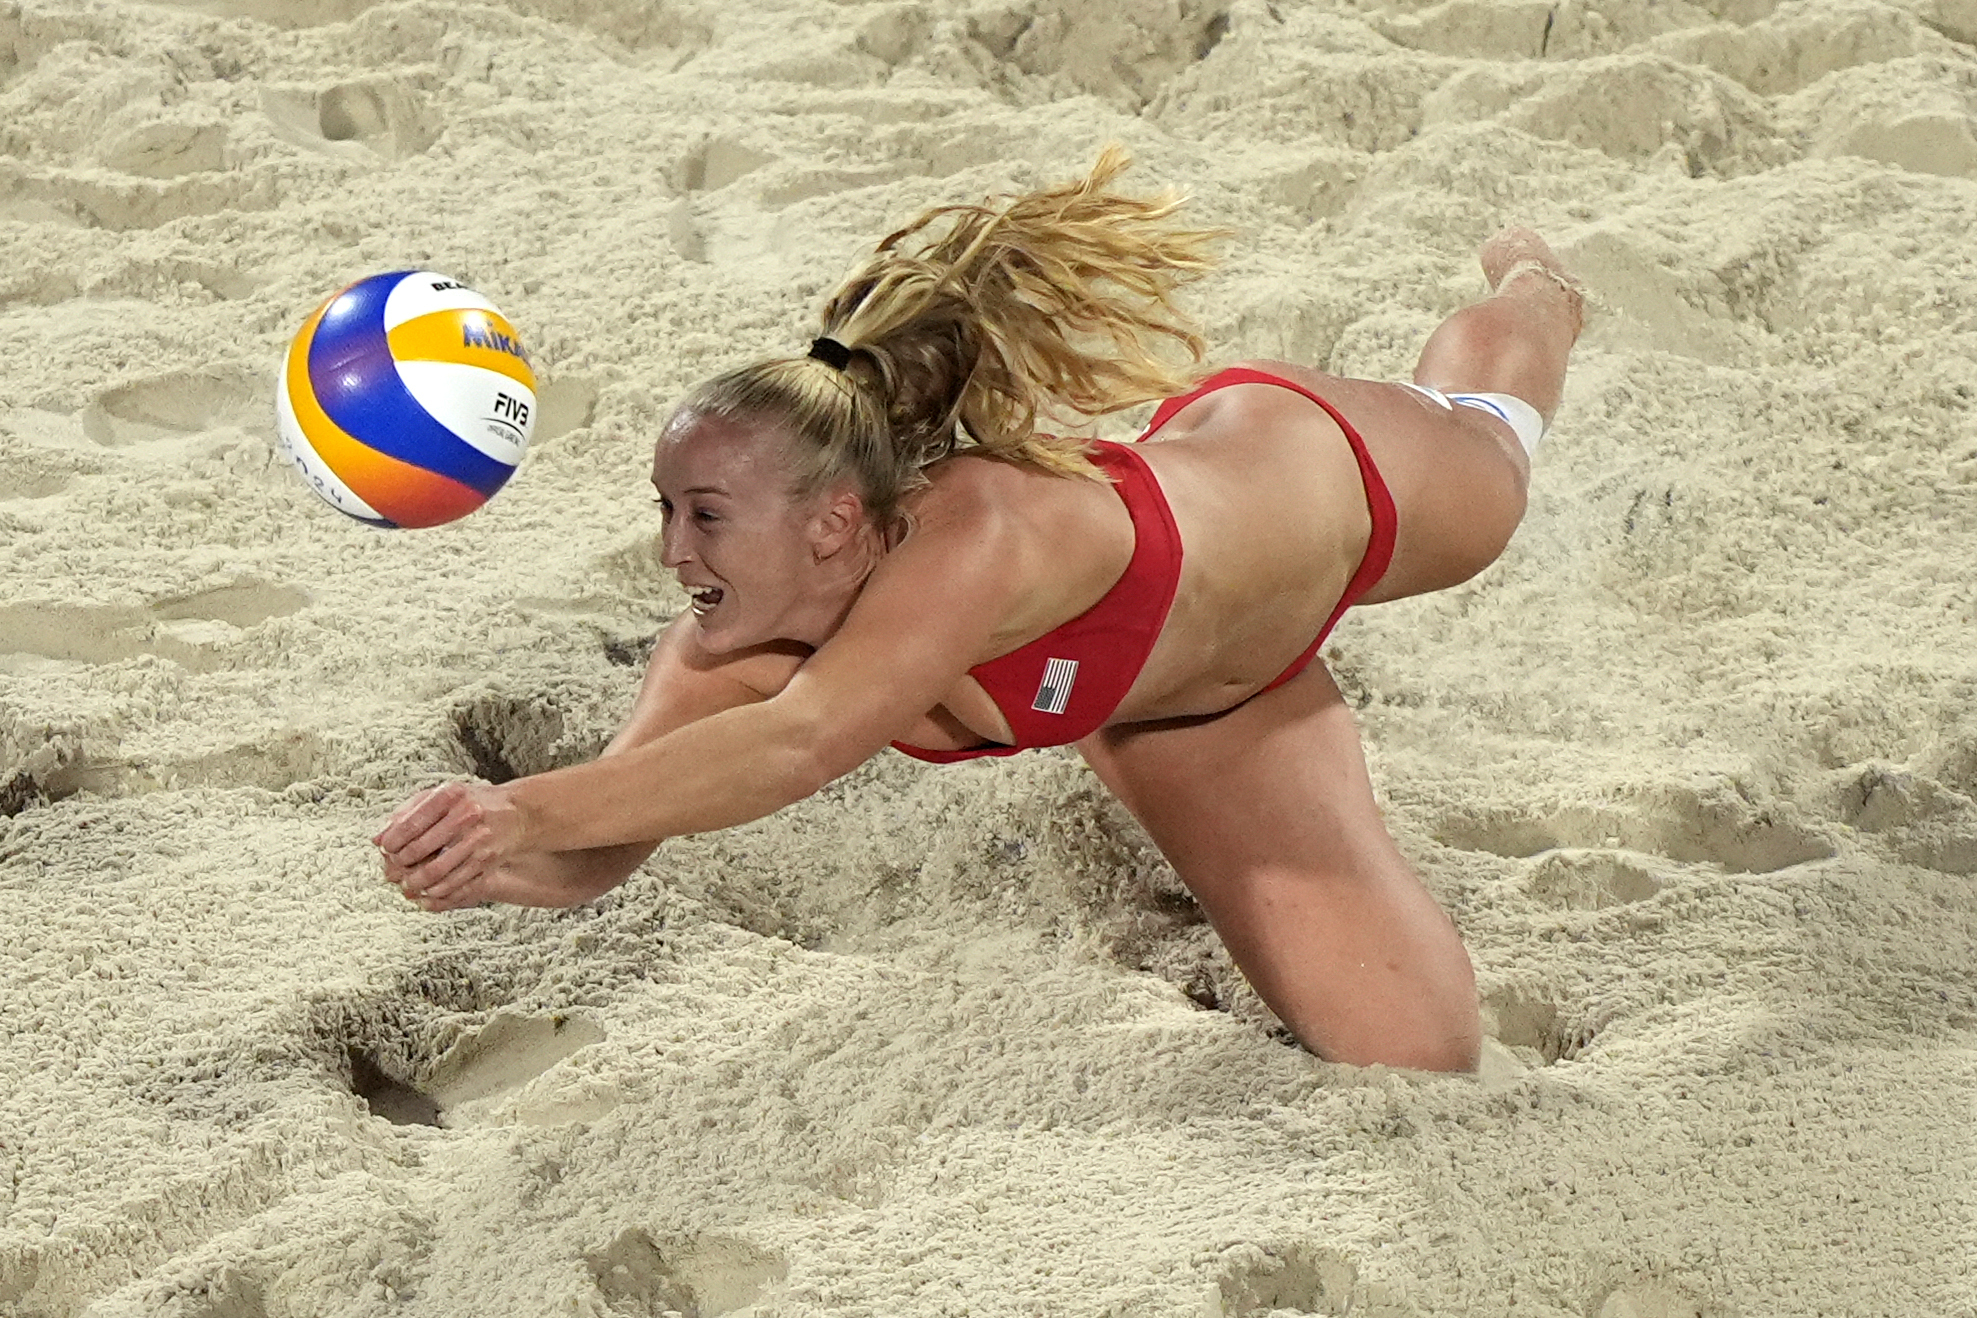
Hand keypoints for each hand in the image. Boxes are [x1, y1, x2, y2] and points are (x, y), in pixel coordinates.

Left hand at [374, 781, 523, 911]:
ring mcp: (478, 840)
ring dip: (417, 883)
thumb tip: (377, 839)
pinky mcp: (488, 860)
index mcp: (450, 796)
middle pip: (420, 849)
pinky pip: (457, 883)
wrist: (518, 813)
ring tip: (409, 886)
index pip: (410, 824)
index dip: (392, 842)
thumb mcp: (441, 796)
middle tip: (394, 871)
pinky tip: (429, 893)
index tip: (386, 850)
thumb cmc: (473, 803)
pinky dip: (439, 892)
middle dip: (401, 865)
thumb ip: (407, 813)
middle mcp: (466, 816)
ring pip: (437, 871)